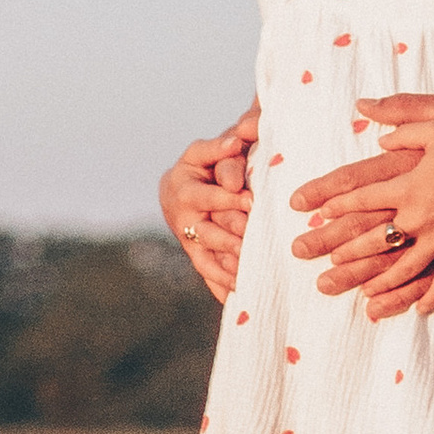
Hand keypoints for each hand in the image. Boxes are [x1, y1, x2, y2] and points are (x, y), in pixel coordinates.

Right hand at [160, 107, 258, 299]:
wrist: (189, 180)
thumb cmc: (210, 158)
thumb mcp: (212, 147)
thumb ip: (225, 143)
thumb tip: (240, 138)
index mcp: (182, 183)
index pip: (206, 194)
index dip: (228, 198)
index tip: (251, 202)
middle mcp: (181, 213)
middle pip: (207, 230)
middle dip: (230, 238)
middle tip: (252, 246)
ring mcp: (187, 236)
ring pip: (207, 255)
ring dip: (226, 266)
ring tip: (248, 273)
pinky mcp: (195, 252)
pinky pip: (207, 271)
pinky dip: (221, 284)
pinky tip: (238, 295)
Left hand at [287, 94, 433, 320]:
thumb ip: (403, 128)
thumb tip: (376, 133)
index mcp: (408, 184)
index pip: (362, 197)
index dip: (335, 204)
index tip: (315, 213)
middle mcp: (419, 215)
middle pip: (373, 237)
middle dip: (345, 250)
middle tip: (326, 260)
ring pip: (403, 266)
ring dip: (379, 280)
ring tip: (361, 292)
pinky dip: (430, 295)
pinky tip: (418, 309)